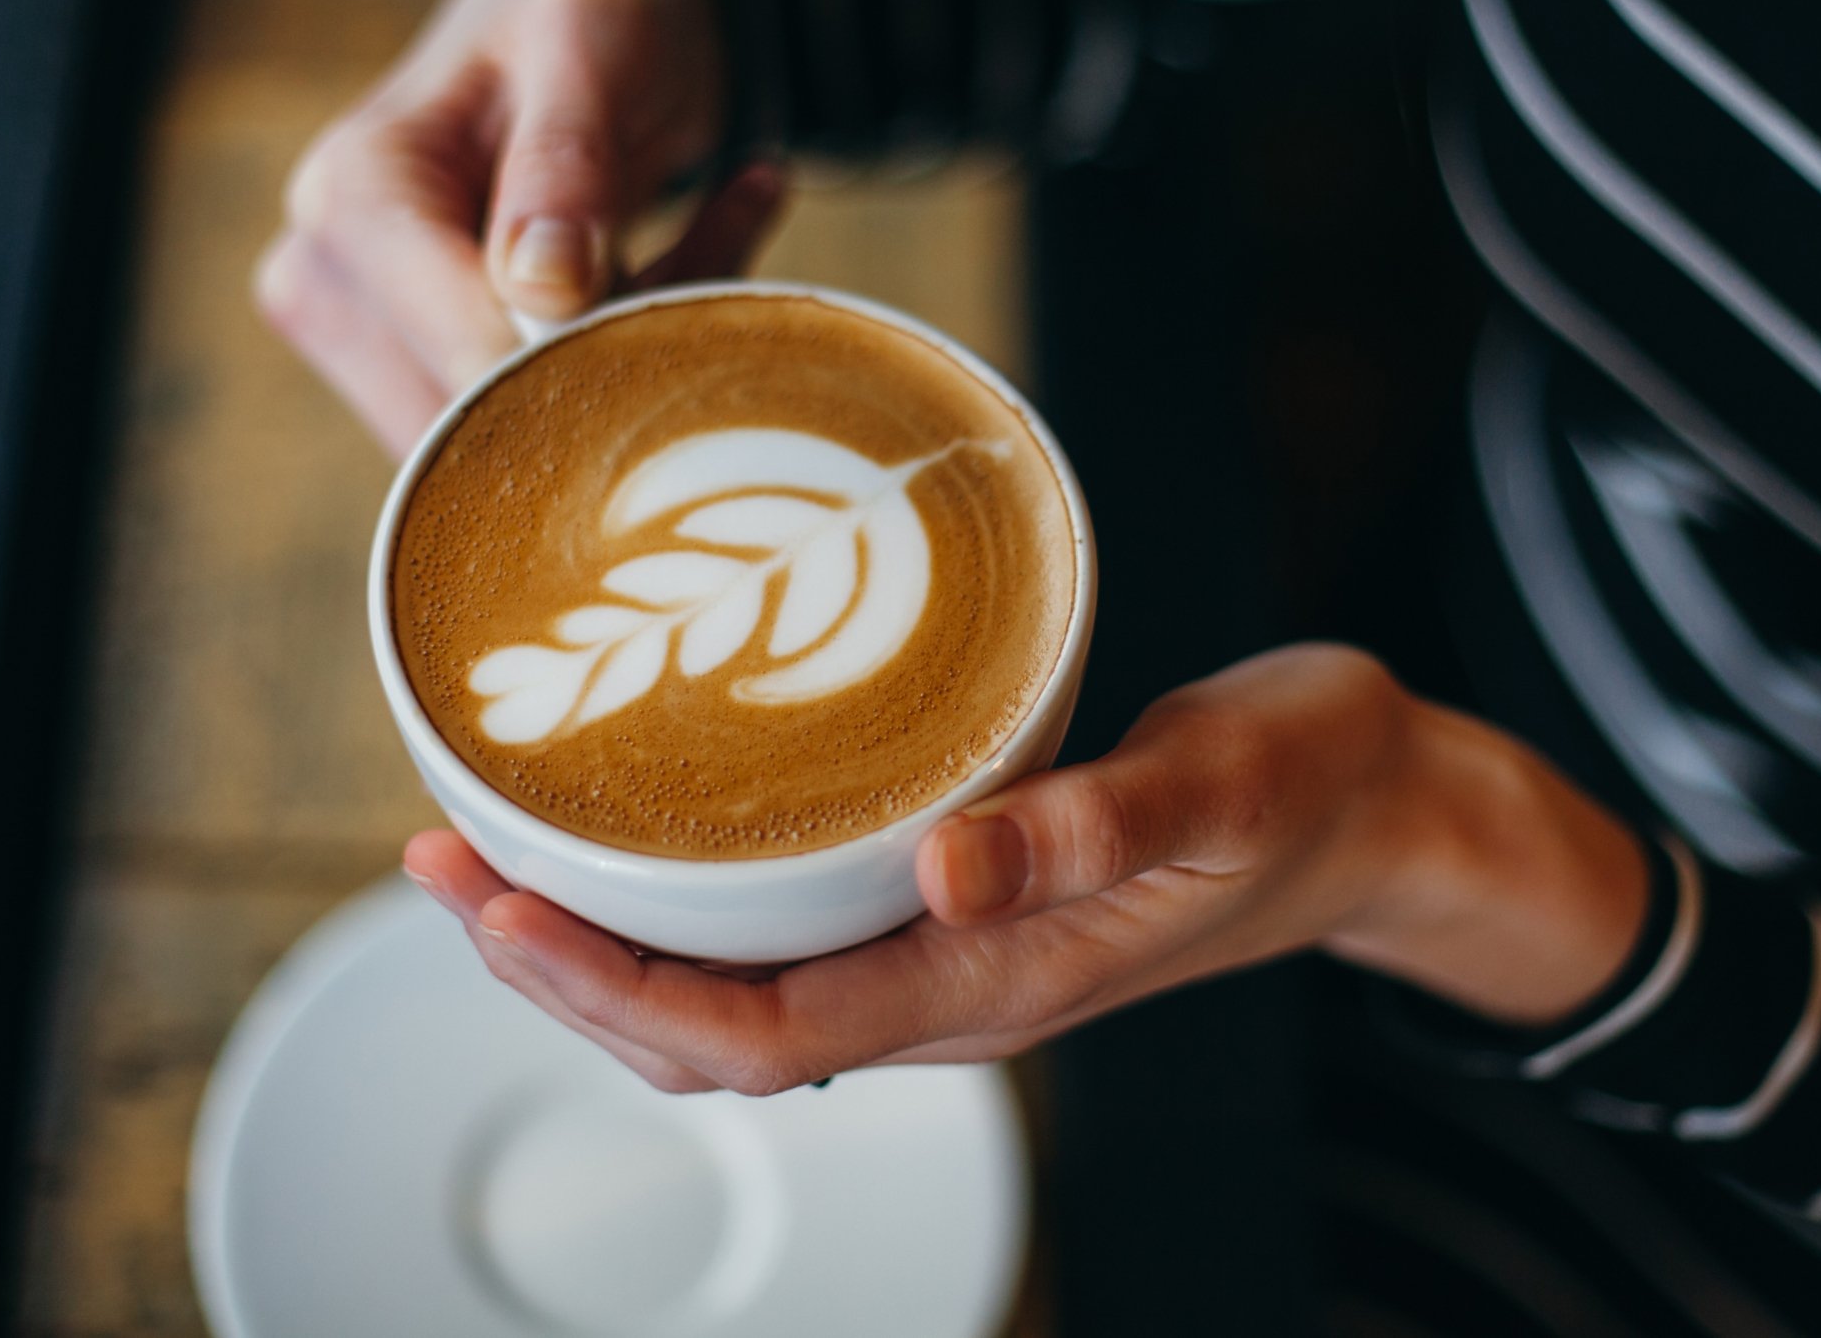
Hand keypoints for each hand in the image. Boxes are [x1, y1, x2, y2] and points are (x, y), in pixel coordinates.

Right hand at [255, 0, 784, 455]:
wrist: (599, 1)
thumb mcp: (595, 41)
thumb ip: (569, 158)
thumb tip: (540, 291)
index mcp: (356, 192)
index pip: (461, 350)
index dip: (585, 367)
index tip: (692, 325)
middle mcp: (331, 274)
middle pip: (481, 412)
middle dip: (617, 368)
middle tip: (728, 269)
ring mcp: (369, 332)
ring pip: (513, 439)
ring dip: (636, 364)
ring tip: (718, 242)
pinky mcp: (421, 366)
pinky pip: (533, 426)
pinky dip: (632, 360)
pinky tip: (700, 260)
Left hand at [404, 644, 1651, 1094]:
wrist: (1378, 809)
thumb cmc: (1306, 789)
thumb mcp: (1217, 785)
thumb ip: (1088, 825)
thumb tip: (943, 864)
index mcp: (993, 985)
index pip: (758, 1036)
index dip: (609, 989)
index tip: (493, 907)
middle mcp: (949, 987)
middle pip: (710, 1034)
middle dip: (562, 970)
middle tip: (442, 863)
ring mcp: (949, 950)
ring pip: (735, 992)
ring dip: (605, 941)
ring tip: (494, 857)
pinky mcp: (955, 897)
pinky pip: (787, 931)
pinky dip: (686, 900)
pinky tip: (641, 834)